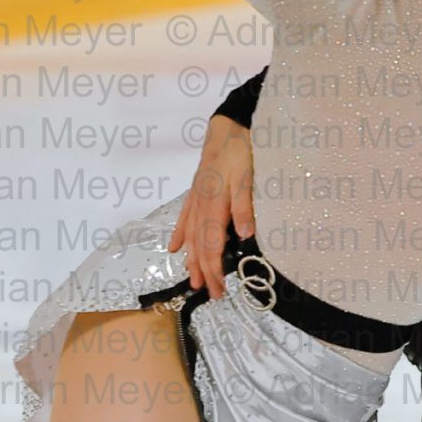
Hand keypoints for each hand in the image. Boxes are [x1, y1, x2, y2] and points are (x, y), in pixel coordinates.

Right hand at [168, 115, 255, 293]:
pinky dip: (179, 235)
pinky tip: (174, 248)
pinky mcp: (196, 192)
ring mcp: (196, 200)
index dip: (214, 270)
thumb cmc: (240, 151)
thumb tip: (244, 235)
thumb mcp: (247, 177)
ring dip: (191, 260)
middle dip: (204, 272)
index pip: (211, 246)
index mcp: (214, 205)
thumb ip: (244, 206)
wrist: (226, 127)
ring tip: (192, 279)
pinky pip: (184, 218)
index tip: (218, 289)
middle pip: (199, 246)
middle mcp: (201, 206)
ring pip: (190, 236)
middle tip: (211, 294)